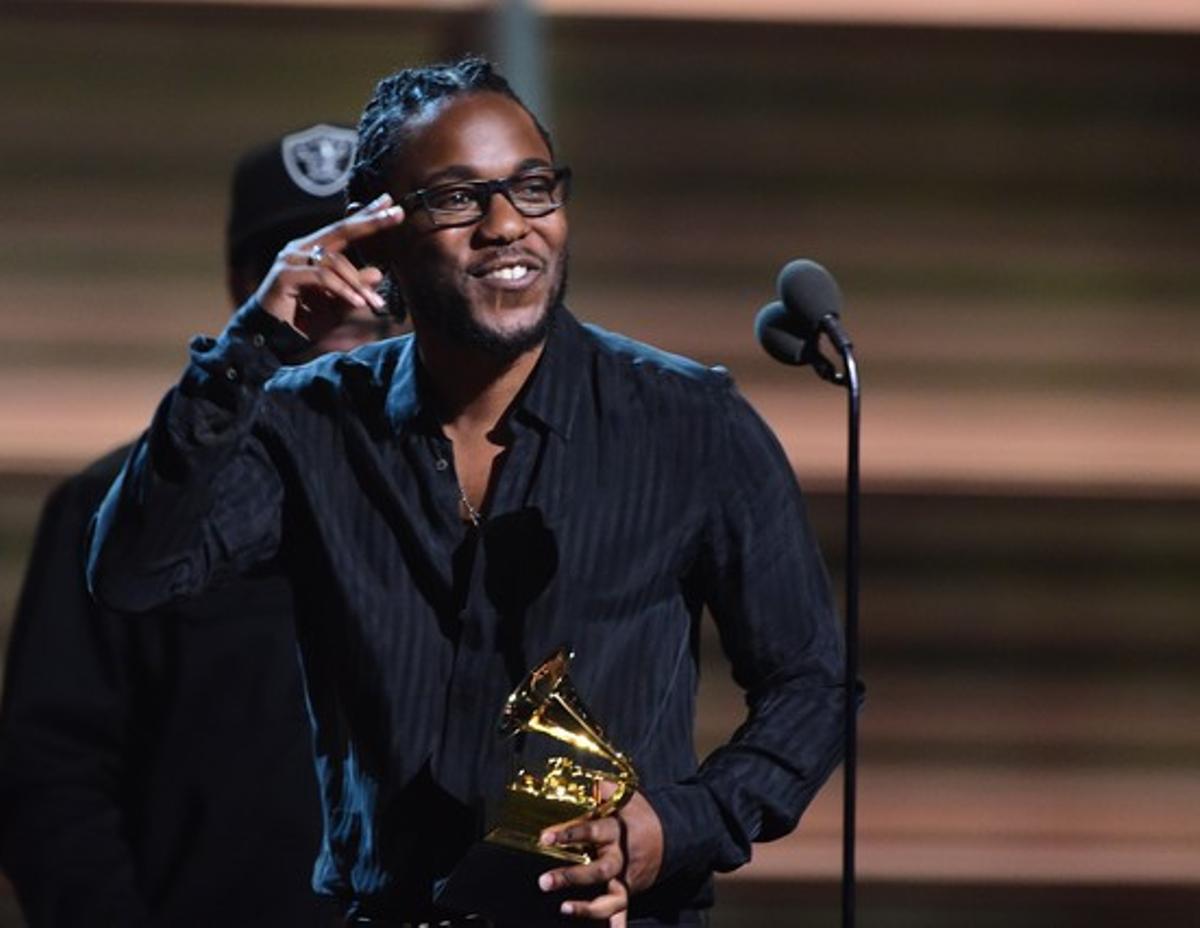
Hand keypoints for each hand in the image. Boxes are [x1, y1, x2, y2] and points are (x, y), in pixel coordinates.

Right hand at [253, 194, 404, 342]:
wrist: (273, 340)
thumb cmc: (304, 321)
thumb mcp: (339, 304)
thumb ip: (356, 287)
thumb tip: (378, 272)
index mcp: (313, 250)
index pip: (343, 228)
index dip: (366, 215)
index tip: (390, 202)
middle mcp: (301, 249)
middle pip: (340, 230)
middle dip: (371, 221)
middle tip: (396, 213)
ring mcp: (291, 259)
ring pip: (335, 260)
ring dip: (358, 283)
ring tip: (375, 302)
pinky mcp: (285, 275)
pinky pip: (323, 277)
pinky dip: (343, 290)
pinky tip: (358, 303)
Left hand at [538, 788, 663, 924]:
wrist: (671, 833)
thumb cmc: (639, 812)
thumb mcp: (624, 795)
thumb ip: (602, 790)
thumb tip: (580, 782)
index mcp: (617, 830)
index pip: (592, 830)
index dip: (569, 833)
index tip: (545, 837)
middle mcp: (622, 857)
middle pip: (599, 870)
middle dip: (572, 877)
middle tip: (544, 881)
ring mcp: (627, 878)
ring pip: (611, 898)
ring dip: (587, 908)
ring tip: (563, 909)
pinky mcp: (629, 891)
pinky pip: (623, 912)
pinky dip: (617, 925)